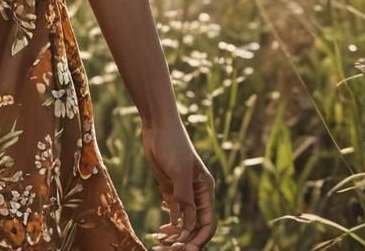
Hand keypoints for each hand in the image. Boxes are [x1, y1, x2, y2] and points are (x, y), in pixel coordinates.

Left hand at [141, 118, 216, 249]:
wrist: (157, 126)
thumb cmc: (172, 144)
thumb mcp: (179, 171)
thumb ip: (184, 197)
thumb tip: (187, 224)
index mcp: (206, 190)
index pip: (207, 223)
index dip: (198, 239)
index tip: (185, 248)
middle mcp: (197, 195)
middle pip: (195, 226)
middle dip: (184, 239)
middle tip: (167, 248)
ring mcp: (183, 192)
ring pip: (183, 222)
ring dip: (175, 235)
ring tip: (160, 241)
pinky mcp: (170, 189)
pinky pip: (173, 213)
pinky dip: (169, 224)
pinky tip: (161, 230)